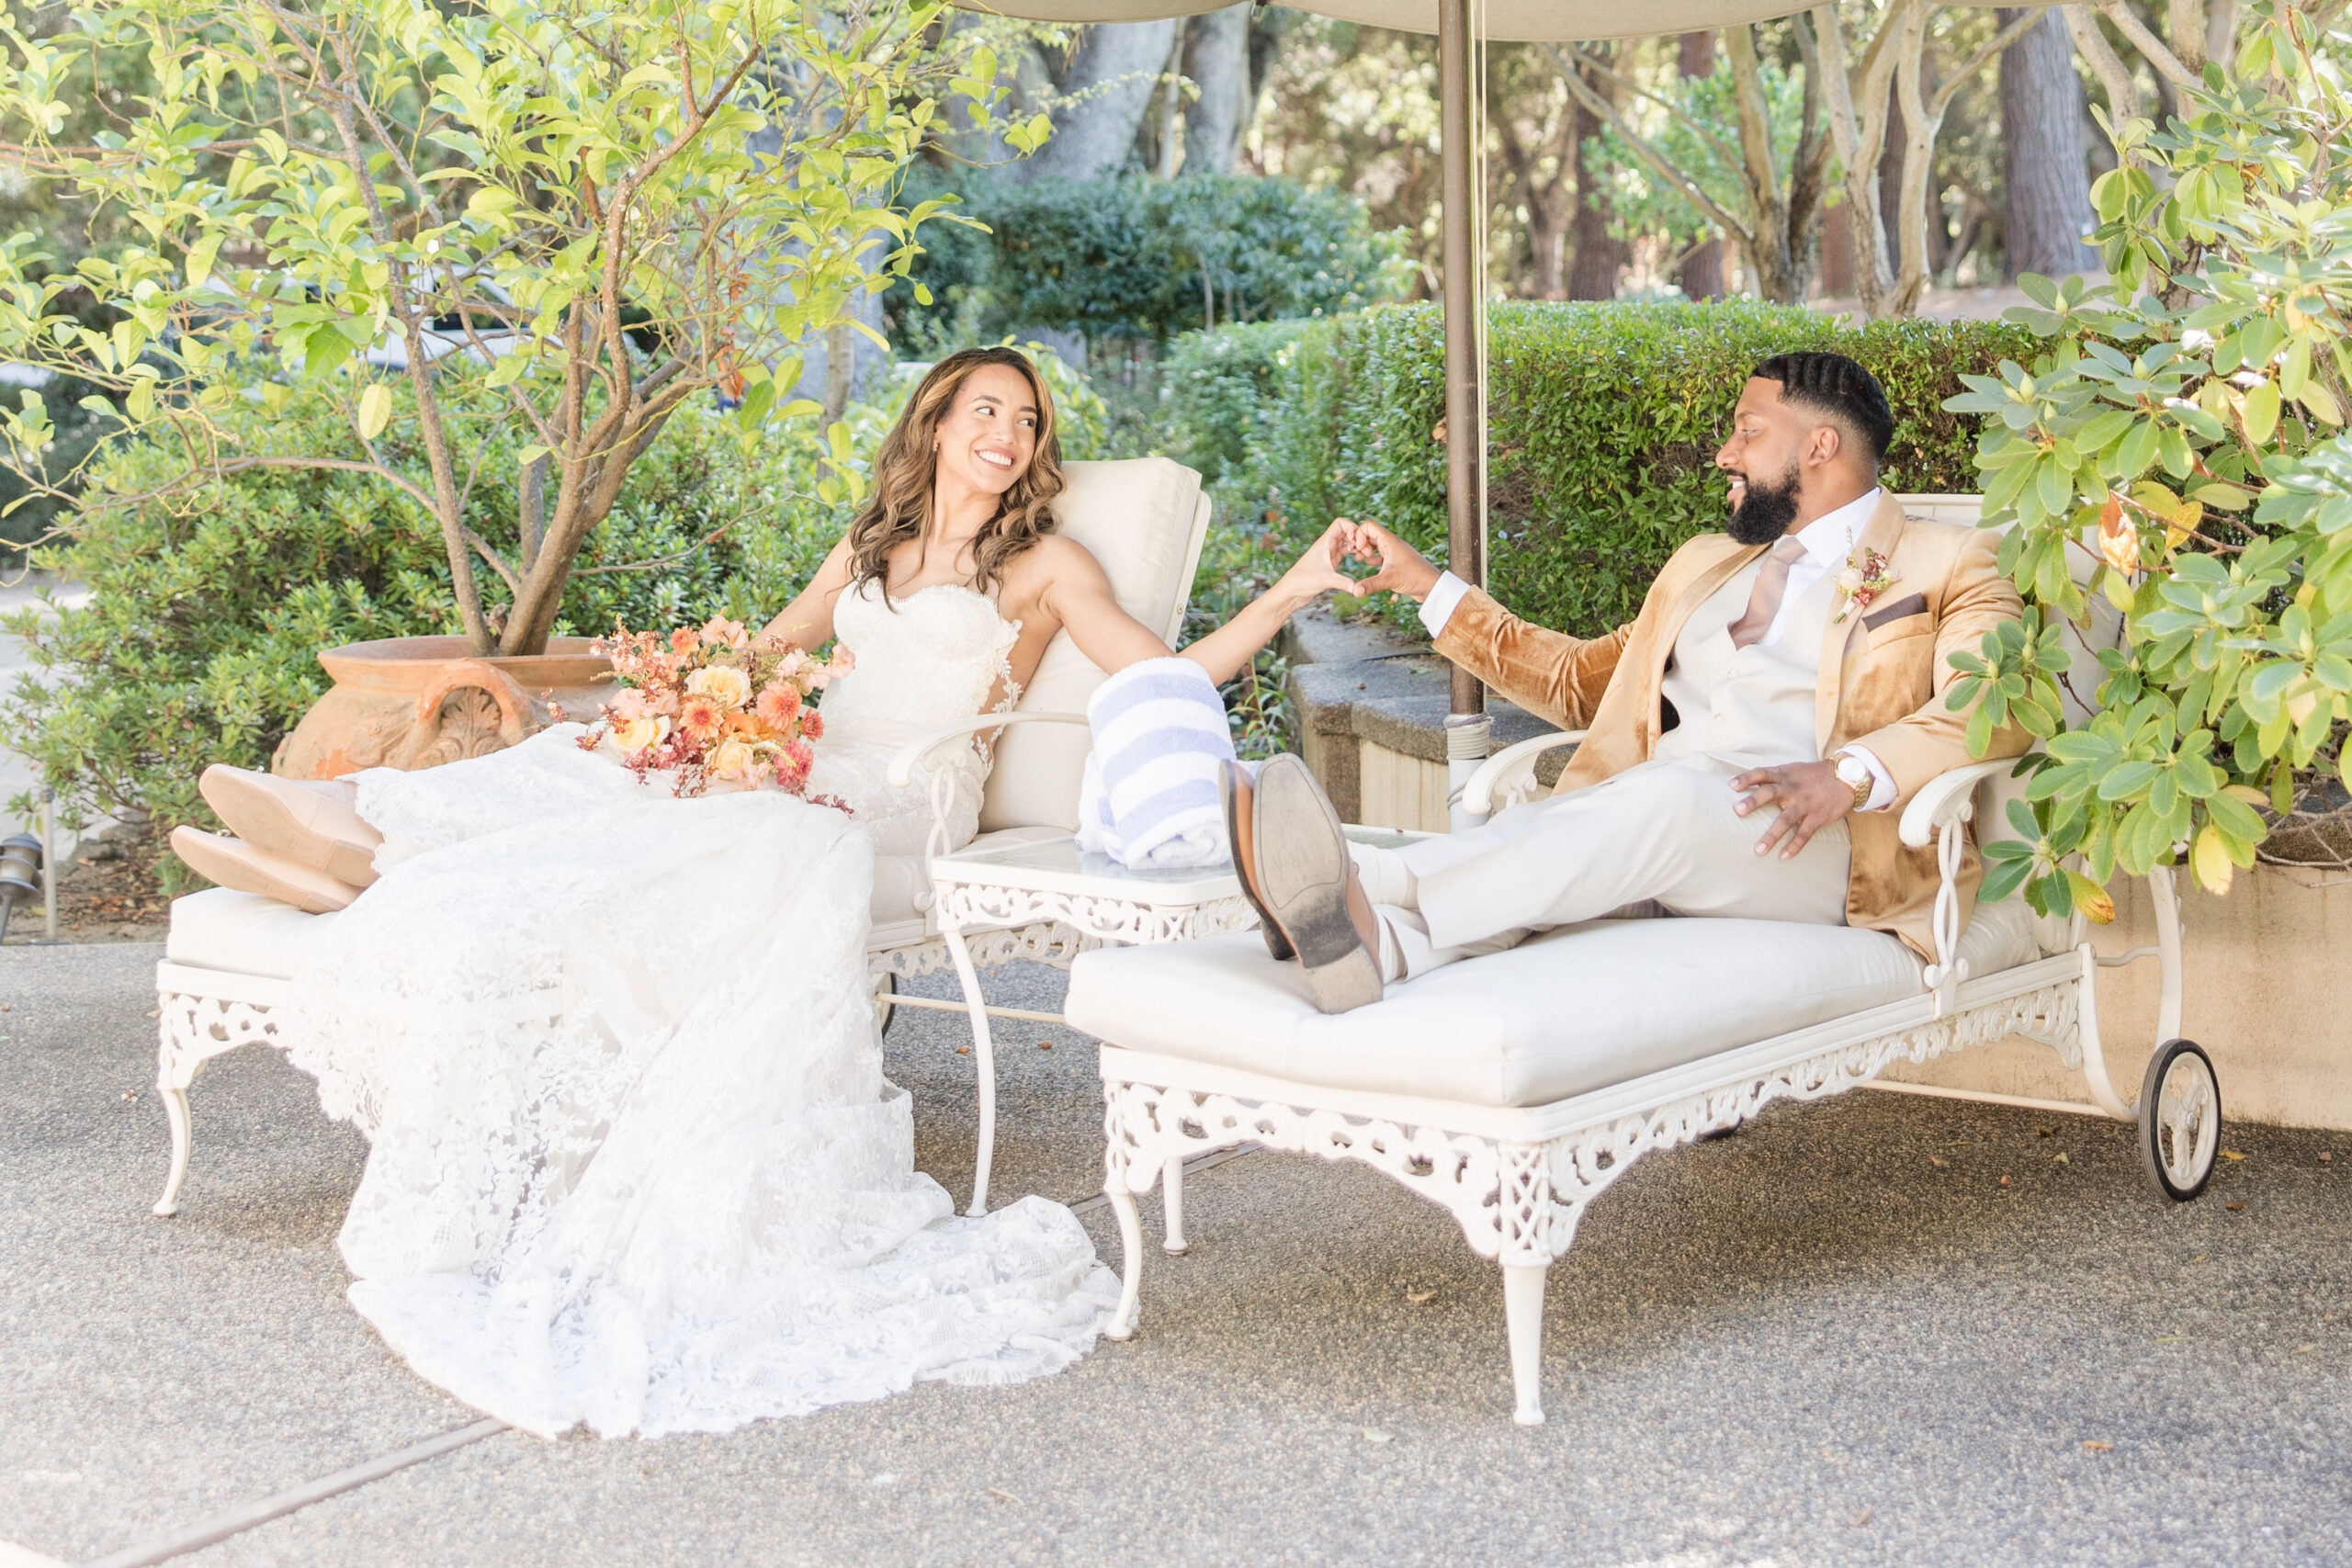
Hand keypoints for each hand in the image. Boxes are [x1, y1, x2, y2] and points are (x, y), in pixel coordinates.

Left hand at [1271, 517, 1372, 603]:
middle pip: (1346, 530)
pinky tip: (1360, 559)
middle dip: (1358, 536)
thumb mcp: (1325, 581)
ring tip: (1365, 554)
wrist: (1291, 591)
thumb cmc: (1303, 581)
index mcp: (1324, 542)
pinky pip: (1345, 551)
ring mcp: (1329, 553)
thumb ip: (1343, 583)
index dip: (1351, 528)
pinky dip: (1353, 552)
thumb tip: (1358, 589)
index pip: (1340, 523)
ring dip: (1357, 544)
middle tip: (1365, 549)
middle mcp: (1326, 545)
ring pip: (1346, 541)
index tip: (1356, 541)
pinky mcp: (1330, 563)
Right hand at [1342, 518, 1441, 602]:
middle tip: (1357, 556)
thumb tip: (1354, 591)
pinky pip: (1379, 555)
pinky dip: (1372, 558)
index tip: (1359, 550)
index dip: (1359, 535)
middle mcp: (1391, 544)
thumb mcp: (1390, 580)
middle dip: (1360, 543)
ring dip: (1365, 550)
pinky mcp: (1395, 562)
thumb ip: (1370, 584)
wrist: (1432, 586)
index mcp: (1390, 540)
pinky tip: (1368, 565)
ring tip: (1358, 560)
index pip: (1368, 526)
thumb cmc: (1415, 577)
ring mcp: (1393, 552)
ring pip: (1374, 545)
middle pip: (1370, 534)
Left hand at [1730, 761, 1853, 860]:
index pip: (1762, 773)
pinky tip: (1784, 856)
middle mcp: (1793, 788)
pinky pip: (1804, 833)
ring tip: (1758, 850)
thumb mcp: (1792, 770)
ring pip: (1786, 819)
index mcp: (1784, 775)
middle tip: (1737, 811)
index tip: (1731, 786)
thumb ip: (1772, 777)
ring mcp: (1805, 803)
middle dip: (1753, 801)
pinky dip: (1794, 845)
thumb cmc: (1812, 776)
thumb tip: (1745, 784)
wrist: (1846, 778)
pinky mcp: (1817, 817)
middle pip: (1770, 793)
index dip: (1746, 778)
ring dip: (1772, 835)